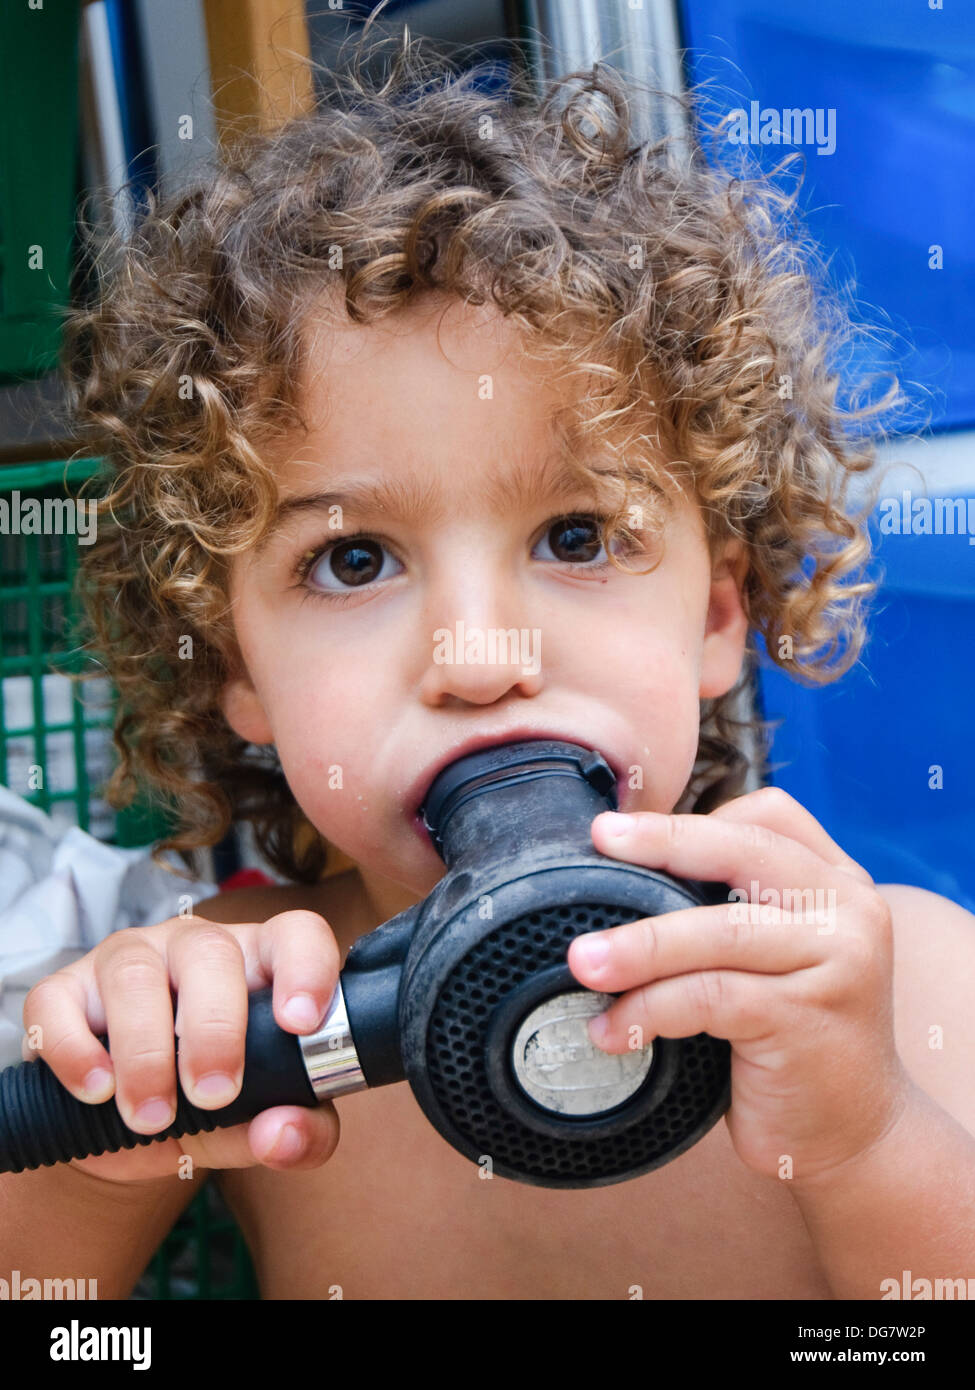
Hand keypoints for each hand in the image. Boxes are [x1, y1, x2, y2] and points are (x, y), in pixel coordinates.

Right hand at [19, 911, 340, 1183]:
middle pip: (211, 951)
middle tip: (215, 1094)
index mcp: (260, 964)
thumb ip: (299, 1132)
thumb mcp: (264, 1122)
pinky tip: (96, 1092)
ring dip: (145, 1052)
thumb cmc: (217, 1105)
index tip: (300, 1023)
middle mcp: (196, 948)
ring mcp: (128, 960)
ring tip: (153, 1116)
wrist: (136, 1133)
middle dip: (215, 1028)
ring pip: (134, 973)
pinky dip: (75, 1052)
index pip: (296, 934)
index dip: (306, 968)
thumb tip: (283, 1135)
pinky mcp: (64, 990)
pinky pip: (57, 1001)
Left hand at [567, 786, 912, 1183]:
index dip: (693, 819)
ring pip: (719, 931)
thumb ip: (732, 907)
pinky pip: (711, 997)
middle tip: (598, 842)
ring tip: (582, 962)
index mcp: (838, 881)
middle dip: (662, 844)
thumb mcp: (777, 955)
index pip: (768, 816)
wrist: (857, 1135)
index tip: (620, 831)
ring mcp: (838, 962)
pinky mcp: (808, 1019)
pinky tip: (614, 1031)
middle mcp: (850, 909)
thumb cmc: (792, 1036)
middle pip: (743, 854)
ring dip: (640, 946)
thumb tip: (619, 871)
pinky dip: (652, 1010)